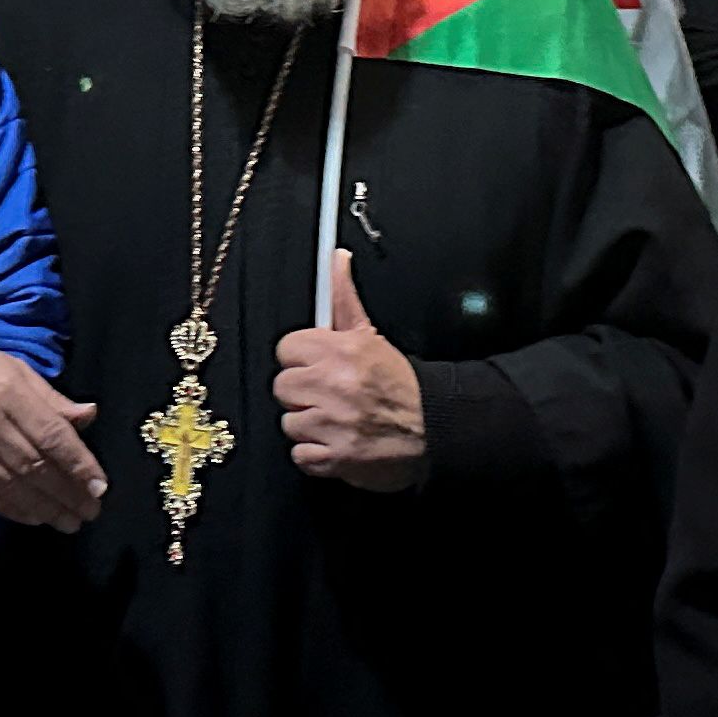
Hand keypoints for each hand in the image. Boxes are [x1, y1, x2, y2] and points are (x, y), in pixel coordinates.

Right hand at [0, 336, 105, 529]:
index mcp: (8, 392)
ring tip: (69, 521)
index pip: (53, 436)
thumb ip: (52, 399)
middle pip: (36, 467)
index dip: (80, 466)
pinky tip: (35, 517)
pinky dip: (14, 510)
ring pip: (13, 488)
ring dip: (46, 509)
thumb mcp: (14, 370)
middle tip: (90, 512)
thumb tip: (90, 416)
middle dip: (68, 494)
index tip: (100, 488)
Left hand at [275, 253, 425, 489]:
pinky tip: (335, 442)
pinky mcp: (336, 458)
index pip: (286, 349)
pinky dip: (316, 454)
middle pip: (283, 387)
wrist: (435, 428)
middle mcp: (334, 386)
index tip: (316, 366)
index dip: (301, 359)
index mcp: (341, 351)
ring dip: (309, 425)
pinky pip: (301, 456)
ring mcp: (334, 425)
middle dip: (302, 393)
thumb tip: (336, 258)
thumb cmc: (399, 384)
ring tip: (335, 420)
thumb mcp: (370, 336)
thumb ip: (344, 298)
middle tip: (326, 395)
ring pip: (289, 423)